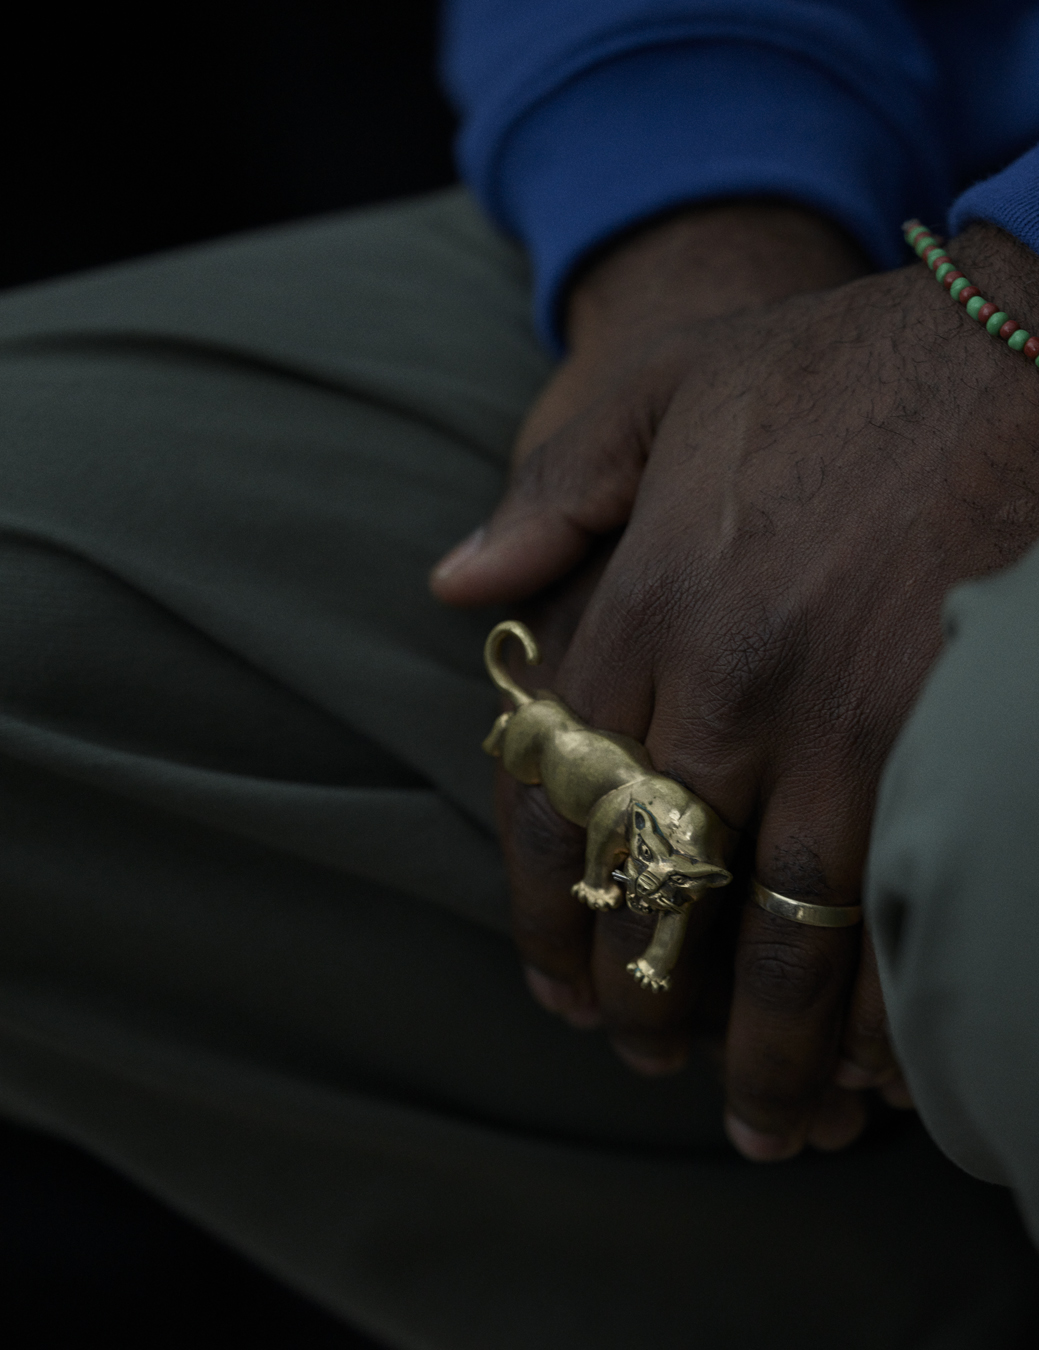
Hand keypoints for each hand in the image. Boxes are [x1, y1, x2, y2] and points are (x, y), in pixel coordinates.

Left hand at [435, 220, 1038, 1158]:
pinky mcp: (947, 738)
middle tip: (655, 1069)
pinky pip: (897, 910)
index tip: (558, 987)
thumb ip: (553, 493)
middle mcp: (730, 681)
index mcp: (647, 607)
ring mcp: (845, 720)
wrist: (1014, 334)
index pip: (565, 805)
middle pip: (660, 889)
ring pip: (779, 934)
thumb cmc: (835, 360)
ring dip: (772, 1049)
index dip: (551, 917)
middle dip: (651, 1003)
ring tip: (771, 1123)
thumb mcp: (665, 387)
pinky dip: (881, 1005)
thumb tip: (452, 586)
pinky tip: (876, 1066)